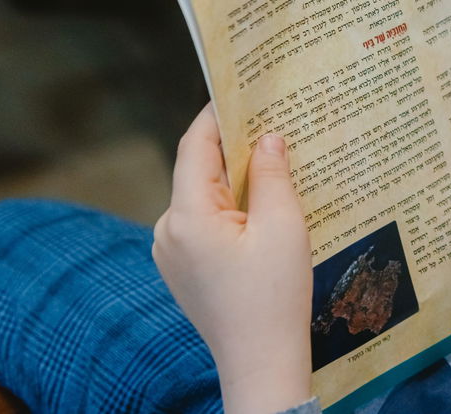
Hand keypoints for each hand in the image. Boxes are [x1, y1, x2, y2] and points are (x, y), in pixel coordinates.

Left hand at [153, 104, 312, 413]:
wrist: (261, 363)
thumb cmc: (274, 296)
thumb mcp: (283, 225)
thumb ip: (272, 174)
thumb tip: (267, 136)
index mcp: (186, 215)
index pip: (196, 145)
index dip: (219, 113)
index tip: (243, 88)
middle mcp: (168, 230)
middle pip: (199, 170)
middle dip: (236, 147)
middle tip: (275, 123)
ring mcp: (171, 253)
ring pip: (204, 197)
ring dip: (237, 180)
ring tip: (278, 166)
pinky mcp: (184, 270)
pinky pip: (206, 223)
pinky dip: (232, 208)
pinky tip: (266, 209)